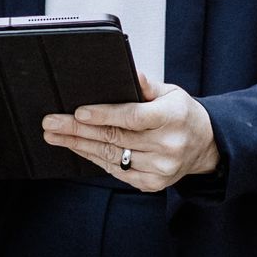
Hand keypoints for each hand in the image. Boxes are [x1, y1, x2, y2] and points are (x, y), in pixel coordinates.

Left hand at [43, 74, 219, 192]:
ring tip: (55, 136)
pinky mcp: (152, 183)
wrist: (205, 145)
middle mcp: (167, 145)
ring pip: (111, 156)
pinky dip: (94, 159)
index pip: (132, 117)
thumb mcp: (171, 93)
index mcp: (172, 118)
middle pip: (114, 137)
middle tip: (51, 124)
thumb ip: (148, 86)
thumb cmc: (181, 115)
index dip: (103, 115)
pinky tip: (78, 149)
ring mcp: (160, 168)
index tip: (78, 113)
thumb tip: (133, 73)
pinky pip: (116, 171)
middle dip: (77, 130)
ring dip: (79, 146)